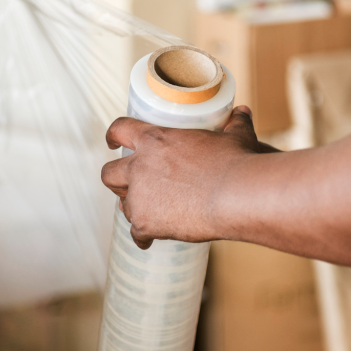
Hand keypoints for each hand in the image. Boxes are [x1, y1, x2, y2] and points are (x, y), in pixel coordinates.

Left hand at [101, 106, 278, 249]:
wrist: (236, 195)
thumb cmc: (236, 163)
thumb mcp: (235, 137)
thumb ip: (235, 124)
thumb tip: (242, 112)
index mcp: (154, 140)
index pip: (120, 130)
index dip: (113, 135)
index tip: (112, 142)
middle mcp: (139, 167)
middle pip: (108, 173)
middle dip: (116, 181)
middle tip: (128, 186)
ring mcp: (139, 197)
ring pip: (124, 206)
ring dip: (135, 209)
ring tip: (151, 214)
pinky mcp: (145, 223)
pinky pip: (136, 233)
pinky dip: (143, 237)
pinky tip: (150, 239)